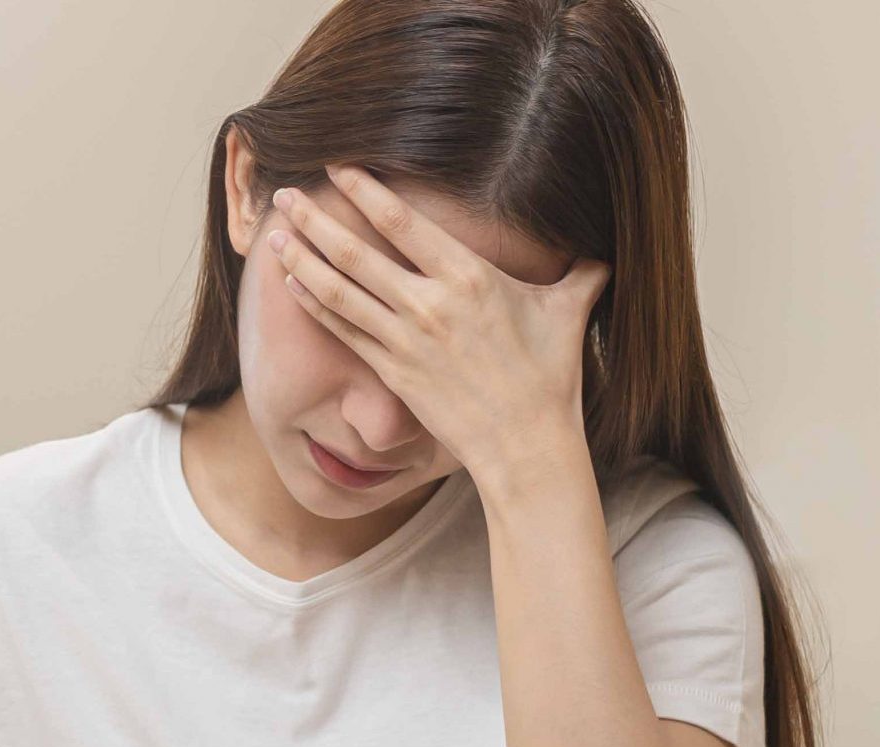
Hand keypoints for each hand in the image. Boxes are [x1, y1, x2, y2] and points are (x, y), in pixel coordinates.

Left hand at [268, 162, 608, 494]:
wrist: (526, 444)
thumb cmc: (551, 377)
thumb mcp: (569, 311)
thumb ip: (580, 273)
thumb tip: (605, 250)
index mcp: (469, 277)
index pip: (404, 223)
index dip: (366, 192)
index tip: (338, 168)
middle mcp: (430, 304)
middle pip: (357, 253)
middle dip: (316, 220)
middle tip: (285, 194)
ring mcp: (405, 341)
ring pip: (340, 291)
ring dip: (302, 259)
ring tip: (274, 234)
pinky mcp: (392, 373)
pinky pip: (344, 330)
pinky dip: (315, 304)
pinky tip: (293, 283)